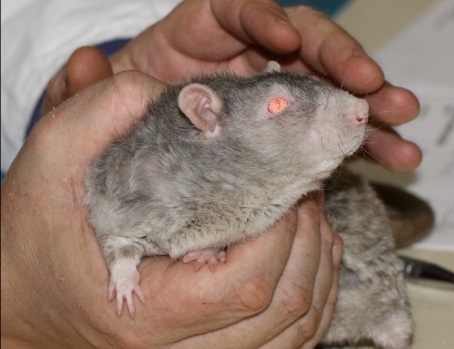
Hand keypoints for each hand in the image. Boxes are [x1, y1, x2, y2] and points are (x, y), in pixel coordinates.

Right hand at [1, 70, 342, 347]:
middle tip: (305, 191)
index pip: (248, 283)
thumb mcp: (47, 168)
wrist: (20, 301)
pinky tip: (311, 258)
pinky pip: (288, 342)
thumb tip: (165, 92)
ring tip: (312, 217)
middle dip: (309, 241)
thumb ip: (96, 116)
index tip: (285, 184)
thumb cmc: (31, 243)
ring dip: (319, 269)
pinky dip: (313, 301)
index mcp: (150, 312)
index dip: (282, 232)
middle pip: (285, 309)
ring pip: (295, 331)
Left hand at [42, 0, 420, 172]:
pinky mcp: (294, 127)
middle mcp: (249, 58)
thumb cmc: (129, 119)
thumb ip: (91, 88)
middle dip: (340, 60)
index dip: (262, 18)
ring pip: (331, 87)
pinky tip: (394, 155)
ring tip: (402, 124)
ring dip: (369, 104)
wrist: (146, 151)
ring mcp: (279, 92)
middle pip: (303, 42)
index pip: (235, 11)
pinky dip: (364, 140)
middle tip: (371, 84)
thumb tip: (84, 65)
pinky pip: (334, 128)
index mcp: (201, 39)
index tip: (284, 38)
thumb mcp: (109, 103)